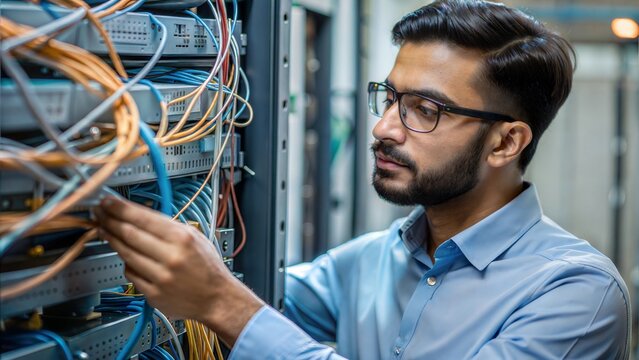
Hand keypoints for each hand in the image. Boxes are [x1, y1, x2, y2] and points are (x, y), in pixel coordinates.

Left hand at [95, 196, 263, 345]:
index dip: (120, 209)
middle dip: (110, 221)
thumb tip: (139, 216)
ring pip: (126, 254)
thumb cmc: (207, 267)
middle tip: (99, 213)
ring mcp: (160, 277)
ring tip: (104, 230)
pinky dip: (127, 263)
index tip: (107, 202)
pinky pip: (130, 274)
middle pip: (129, 234)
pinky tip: (125, 256)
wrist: (216, 299)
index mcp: (182, 239)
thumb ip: (169, 227)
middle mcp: (170, 257)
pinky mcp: (153, 294)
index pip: (143, 219)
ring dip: (111, 240)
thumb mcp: (195, 238)